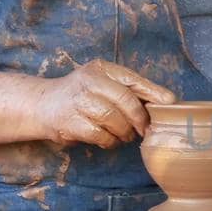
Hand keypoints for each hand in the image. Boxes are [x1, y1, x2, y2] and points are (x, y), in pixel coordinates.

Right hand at [34, 60, 174, 147]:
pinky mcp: (70, 123)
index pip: (132, 80)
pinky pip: (101, 135)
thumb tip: (166, 101)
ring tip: (124, 134)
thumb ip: (128, 89)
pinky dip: (110, 141)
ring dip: (124, 132)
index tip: (169, 103)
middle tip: (143, 129)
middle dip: (140, 119)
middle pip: (126, 101)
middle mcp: (89, 81)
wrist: (42, 105)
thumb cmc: (81, 95)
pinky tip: (108, 139)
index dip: (153, 93)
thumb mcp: (102, 83)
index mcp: (101, 69)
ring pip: (115, 120)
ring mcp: (78, 101)